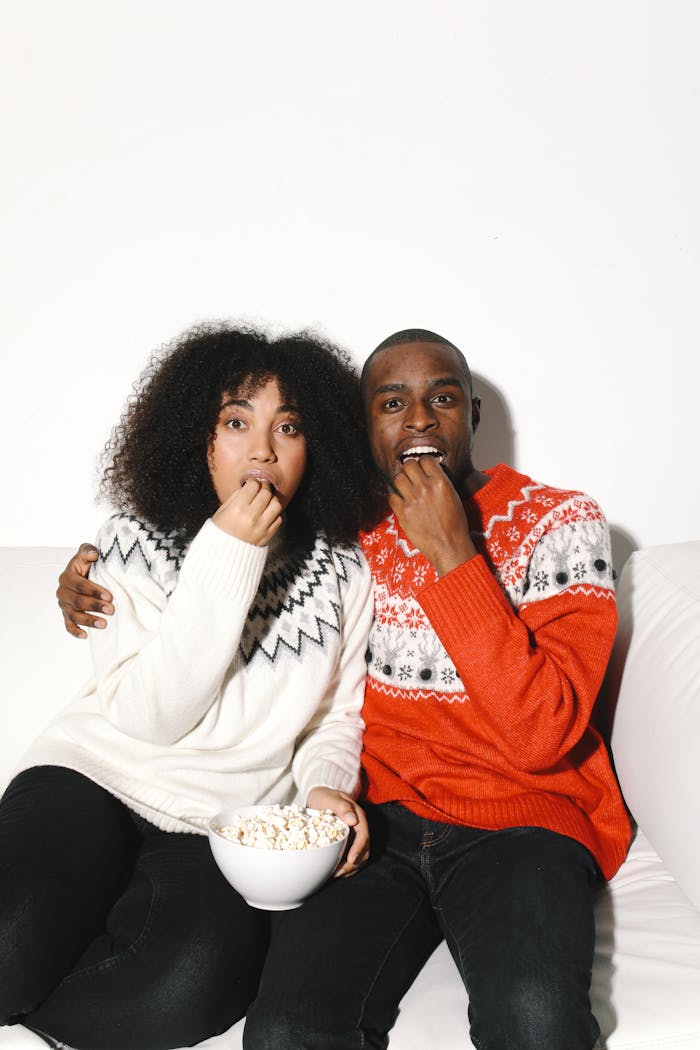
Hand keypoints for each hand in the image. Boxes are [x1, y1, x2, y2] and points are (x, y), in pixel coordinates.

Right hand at [57, 543, 114, 638]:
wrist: (85, 574)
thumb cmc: (88, 564)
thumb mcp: (88, 554)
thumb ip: (88, 550)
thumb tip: (93, 554)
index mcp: (66, 577)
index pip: (79, 585)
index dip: (94, 591)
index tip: (109, 596)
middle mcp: (62, 592)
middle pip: (77, 601)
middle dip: (94, 606)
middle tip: (111, 610)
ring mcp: (64, 605)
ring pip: (73, 615)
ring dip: (88, 620)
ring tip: (104, 624)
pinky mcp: (66, 615)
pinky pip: (68, 625)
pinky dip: (75, 631)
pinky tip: (85, 635)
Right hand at [212, 480, 283, 545]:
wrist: (223, 554)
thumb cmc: (221, 532)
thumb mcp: (222, 511)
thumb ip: (235, 496)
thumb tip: (248, 486)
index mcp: (237, 509)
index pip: (253, 486)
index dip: (253, 482)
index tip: (252, 483)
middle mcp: (250, 517)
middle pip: (265, 493)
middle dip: (264, 488)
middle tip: (261, 488)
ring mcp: (261, 526)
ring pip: (276, 504)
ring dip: (272, 500)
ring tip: (266, 500)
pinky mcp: (267, 535)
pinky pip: (278, 519)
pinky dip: (274, 514)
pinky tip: (267, 514)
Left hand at [306, 786, 369, 877]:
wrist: (320, 796)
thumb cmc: (324, 796)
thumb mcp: (331, 799)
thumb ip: (342, 807)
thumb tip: (353, 820)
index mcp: (358, 816)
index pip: (363, 836)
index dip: (359, 849)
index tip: (351, 860)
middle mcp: (360, 827)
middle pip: (364, 849)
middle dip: (353, 863)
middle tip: (338, 872)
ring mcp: (355, 835)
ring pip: (360, 856)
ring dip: (350, 868)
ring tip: (336, 874)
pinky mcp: (349, 842)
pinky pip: (353, 856)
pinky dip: (347, 866)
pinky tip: (336, 871)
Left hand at [389, 456, 476, 576]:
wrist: (449, 546)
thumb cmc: (455, 524)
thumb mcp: (453, 496)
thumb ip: (440, 482)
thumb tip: (428, 472)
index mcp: (441, 482)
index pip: (426, 459)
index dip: (423, 463)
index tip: (422, 469)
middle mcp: (426, 488)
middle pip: (409, 465)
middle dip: (410, 469)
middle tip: (411, 477)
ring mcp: (413, 500)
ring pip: (398, 478)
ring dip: (401, 481)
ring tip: (405, 488)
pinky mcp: (403, 512)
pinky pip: (392, 497)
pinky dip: (395, 498)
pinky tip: (402, 503)